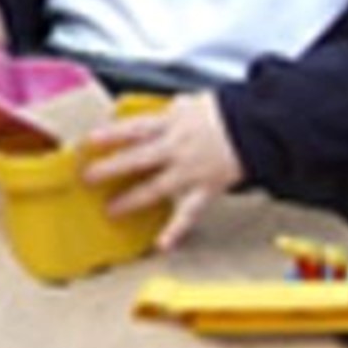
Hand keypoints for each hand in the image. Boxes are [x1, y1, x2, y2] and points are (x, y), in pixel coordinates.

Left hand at [81, 92, 241, 250]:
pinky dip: (176, 230)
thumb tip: (163, 109)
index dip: (110, 135)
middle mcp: (176, 148)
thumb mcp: (193, 103)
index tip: (88, 142)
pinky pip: (189, 212)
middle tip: (88, 177)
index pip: (133, 129)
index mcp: (170, 124)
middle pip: (137, 159)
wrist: (260, 128)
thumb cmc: (227, 114)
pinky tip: (162, 245)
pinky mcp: (205, 189)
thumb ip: (173, 109)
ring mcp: (190, 171)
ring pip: (157, 187)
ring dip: (132, 200)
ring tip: (112, 210)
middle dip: (110, 169)